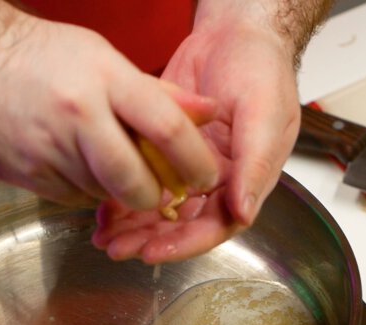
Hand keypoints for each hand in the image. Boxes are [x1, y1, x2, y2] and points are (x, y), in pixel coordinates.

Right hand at [0, 10, 219, 209]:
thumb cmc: (40, 56)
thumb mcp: (103, 58)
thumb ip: (156, 93)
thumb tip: (207, 115)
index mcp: (103, 80)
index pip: (166, 129)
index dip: (195, 161)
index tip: (206, 177)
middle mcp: (76, 117)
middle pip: (134, 180)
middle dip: (154, 196)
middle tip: (162, 192)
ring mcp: (47, 149)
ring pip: (101, 194)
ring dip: (116, 191)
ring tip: (109, 166)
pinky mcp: (24, 174)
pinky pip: (70, 198)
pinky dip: (83, 190)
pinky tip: (76, 165)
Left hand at [93, 0, 306, 263]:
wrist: (234, 33)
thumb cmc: (261, 69)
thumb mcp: (265, 115)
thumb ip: (255, 165)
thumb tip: (243, 213)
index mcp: (245, 180)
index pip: (215, 226)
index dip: (184, 243)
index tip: (151, 251)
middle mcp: (216, 181)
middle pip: (181, 224)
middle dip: (148, 239)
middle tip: (116, 247)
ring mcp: (186, 166)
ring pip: (157, 207)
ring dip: (131, 224)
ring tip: (102, 236)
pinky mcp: (160, 148)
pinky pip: (141, 177)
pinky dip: (121, 192)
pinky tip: (100, 205)